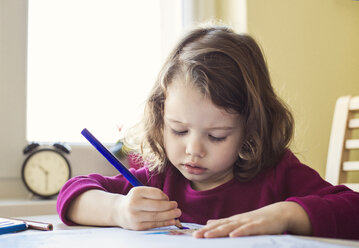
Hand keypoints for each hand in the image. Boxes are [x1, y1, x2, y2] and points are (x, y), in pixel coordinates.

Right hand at [115, 186, 180, 229]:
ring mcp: (135, 216)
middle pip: (157, 206)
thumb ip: (154, 195)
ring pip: (156, 216)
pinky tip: (172, 221)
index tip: (168, 199)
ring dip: (170, 215)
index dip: (165, 197)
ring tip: (177, 213)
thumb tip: (171, 203)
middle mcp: (134, 204)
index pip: (156, 193)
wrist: (120, 211)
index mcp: (136, 192)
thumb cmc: (136, 200)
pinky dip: (165, 223)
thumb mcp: (141, 192)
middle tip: (176, 206)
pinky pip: (154, 224)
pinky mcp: (137, 226)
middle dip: (169, 206)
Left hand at [193, 202, 310, 237]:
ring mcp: (248, 222)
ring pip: (232, 227)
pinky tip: (233, 235)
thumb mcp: (240, 221)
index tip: (193, 235)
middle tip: (195, 236)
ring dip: (219, 231)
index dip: (205, 230)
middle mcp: (239, 220)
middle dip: (207, 231)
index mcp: (234, 220)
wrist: (279, 213)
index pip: (217, 225)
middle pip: (221, 226)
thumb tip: (209, 222)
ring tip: (207, 235)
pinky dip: (240, 232)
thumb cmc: (259, 219)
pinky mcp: (259, 225)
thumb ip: (225, 223)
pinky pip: (248, 229)